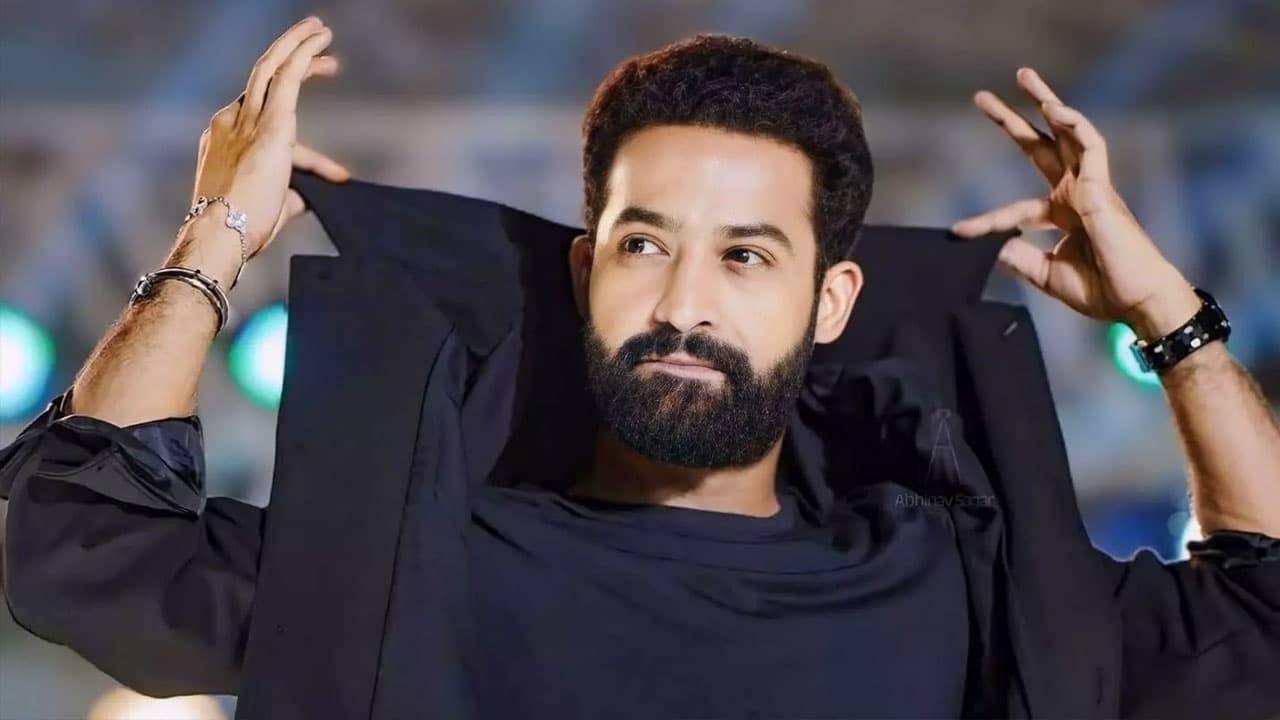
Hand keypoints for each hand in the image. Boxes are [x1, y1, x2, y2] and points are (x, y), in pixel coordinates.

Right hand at [189, 16, 350, 260]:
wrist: (220, 234)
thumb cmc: (239, 231)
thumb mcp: (267, 211)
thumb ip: (286, 198)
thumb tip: (302, 199)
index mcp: (222, 140)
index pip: (264, 125)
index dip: (306, 150)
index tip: (334, 171)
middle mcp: (229, 122)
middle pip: (260, 79)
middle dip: (288, 57)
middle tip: (316, 43)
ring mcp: (246, 120)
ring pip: (271, 68)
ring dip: (297, 46)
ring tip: (321, 30)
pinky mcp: (270, 125)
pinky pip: (287, 77)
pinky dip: (304, 55)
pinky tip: (320, 41)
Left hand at [951, 68, 1198, 336]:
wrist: (1135, 302)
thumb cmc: (1100, 290)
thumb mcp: (1045, 273)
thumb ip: (1017, 256)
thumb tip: (986, 247)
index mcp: (1062, 214)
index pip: (1014, 210)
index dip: (985, 221)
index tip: (957, 232)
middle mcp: (1074, 194)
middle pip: (1040, 146)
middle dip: (1012, 121)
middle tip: (981, 97)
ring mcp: (1090, 187)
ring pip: (1067, 132)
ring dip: (1046, 103)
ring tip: (1023, 76)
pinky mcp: (1103, 187)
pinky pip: (1091, 146)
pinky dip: (1074, 124)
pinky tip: (1052, 110)